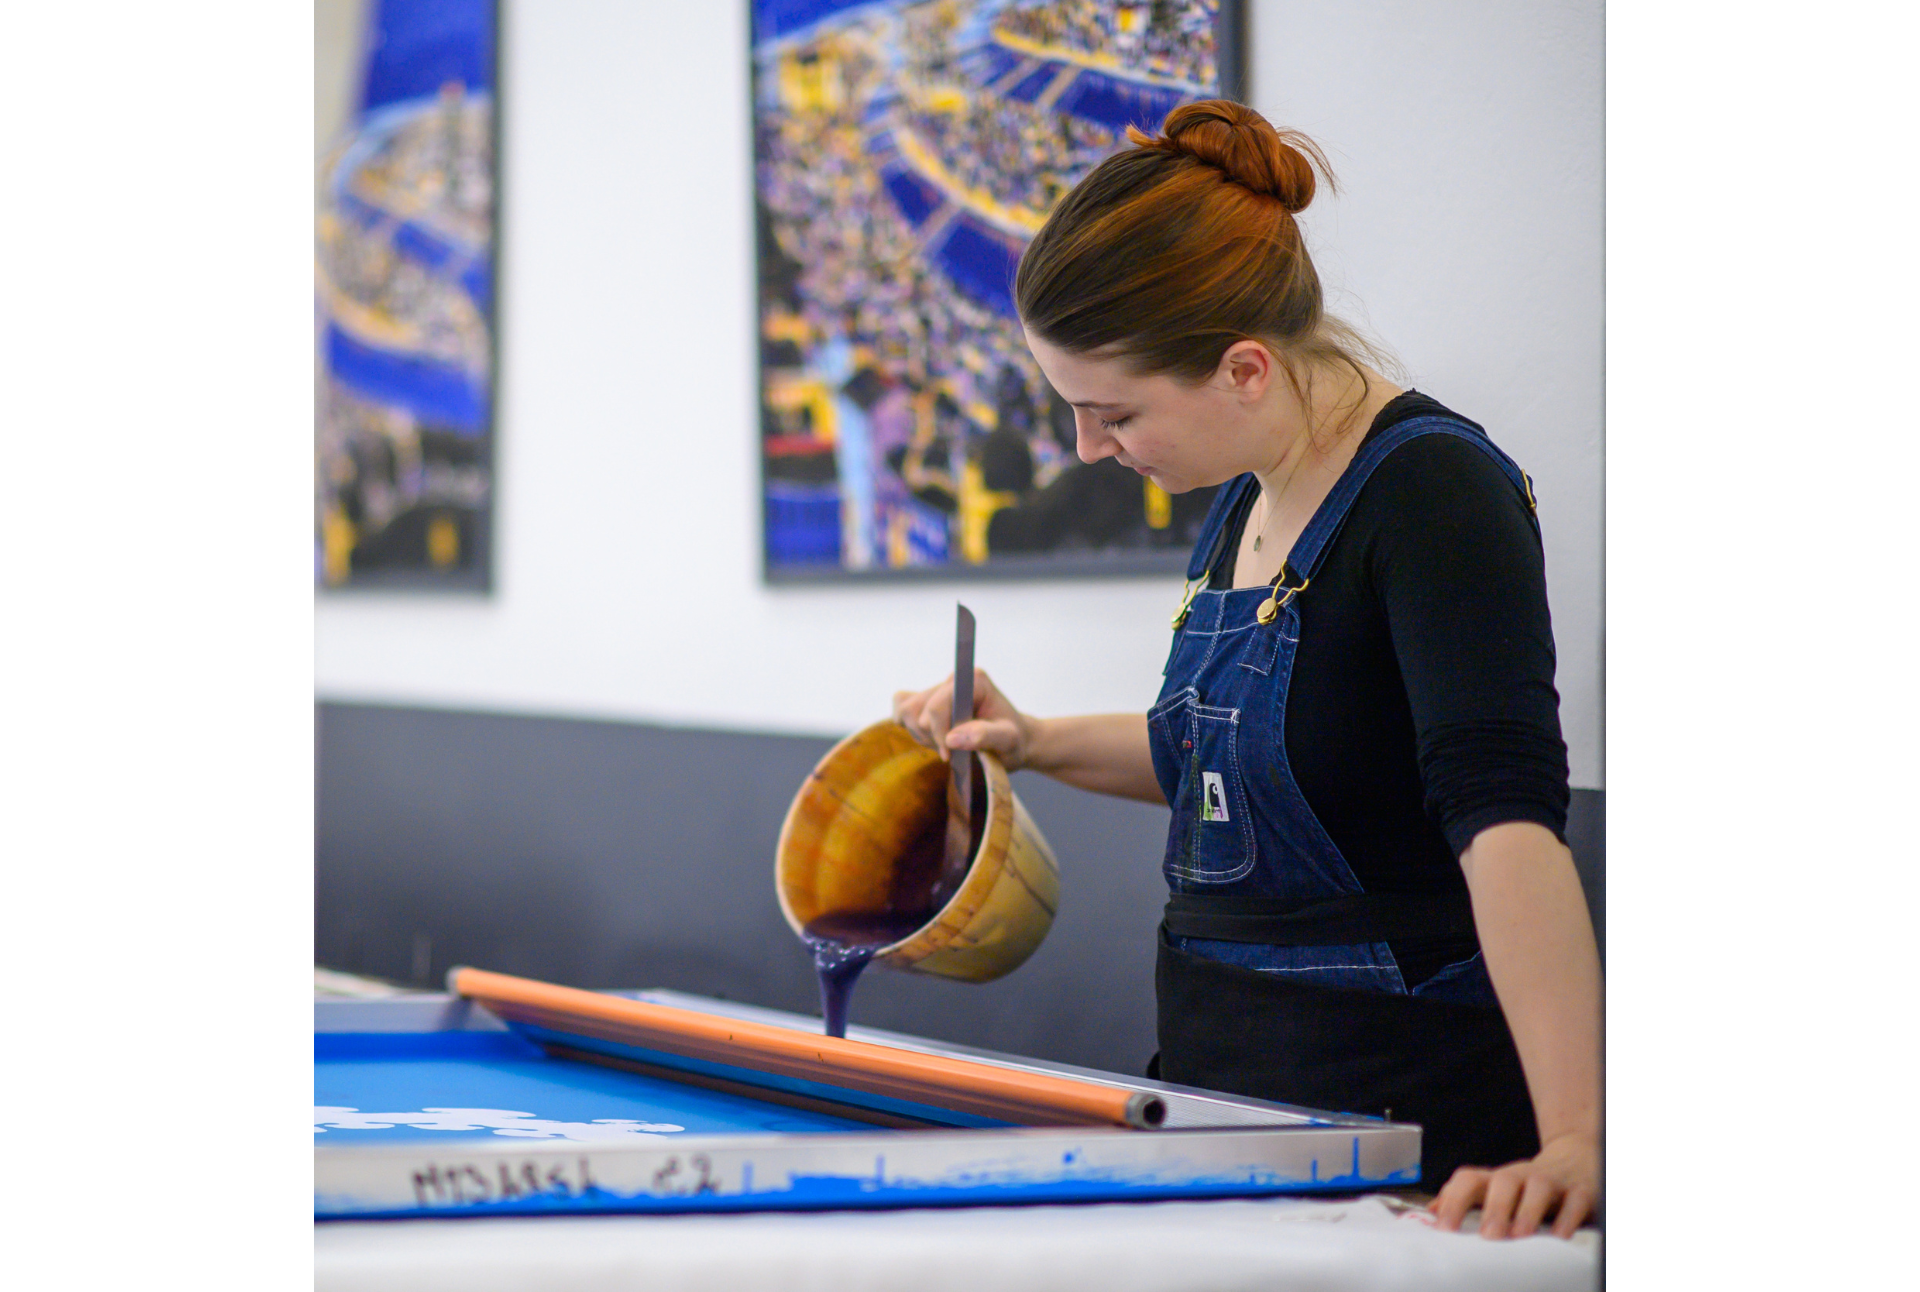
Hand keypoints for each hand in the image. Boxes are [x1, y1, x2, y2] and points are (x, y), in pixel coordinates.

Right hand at [891, 669, 1041, 771]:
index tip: (949, 753)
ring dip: (922, 736)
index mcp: (974, 680)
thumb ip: (984, 736)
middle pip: (917, 710)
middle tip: (953, 752)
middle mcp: (954, 679)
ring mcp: (938, 688)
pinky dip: (912, 729)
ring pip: (907, 712)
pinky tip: (933, 737)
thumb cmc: (1013, 739)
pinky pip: (901, 709)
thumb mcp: (1008, 740)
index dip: (938, 732)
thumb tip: (952, 739)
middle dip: (932, 737)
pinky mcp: (927, 699)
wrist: (1013, 741)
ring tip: (947, 745)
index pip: (937, 705)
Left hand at [1429, 1130, 1598, 1238]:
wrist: (1577, 1158)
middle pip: (1504, 1181)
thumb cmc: (1529, 1184)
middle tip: (1487, 1236)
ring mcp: (1553, 1180)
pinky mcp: (1581, 1190)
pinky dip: (1568, 1217)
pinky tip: (1559, 1236)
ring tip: (1520, 1235)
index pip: (1469, 1179)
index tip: (1444, 1228)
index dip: (1453, 1200)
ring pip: (1540, 1186)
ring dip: (1528, 1210)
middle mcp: (1523, 1176)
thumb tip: (1432, 1212)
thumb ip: (1466, 1198)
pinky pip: (1575, 1200)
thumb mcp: (1497, 1188)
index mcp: (1499, 1178)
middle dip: (1495, 1208)